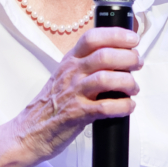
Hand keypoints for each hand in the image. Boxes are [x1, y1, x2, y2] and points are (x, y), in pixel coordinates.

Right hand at [10, 25, 139, 160]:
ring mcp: (73, 93)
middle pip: (104, 55)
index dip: (117, 35)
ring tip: (133, 88)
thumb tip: (118, 57)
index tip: (133, 39)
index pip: (93, 38)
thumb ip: (86, 64)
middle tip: (137, 64)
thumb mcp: (65, 76)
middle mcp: (71, 73)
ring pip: (106, 78)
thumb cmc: (52, 104)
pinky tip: (128, 107)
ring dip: (127, 82)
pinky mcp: (77, 114)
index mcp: (70, 61)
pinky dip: (123, 106)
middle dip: (128, 58)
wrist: (30, 131)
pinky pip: (105, 107)